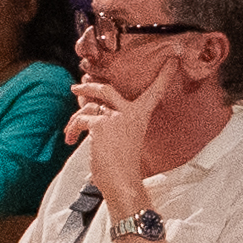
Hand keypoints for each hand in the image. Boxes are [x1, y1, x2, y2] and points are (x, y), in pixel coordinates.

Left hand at [79, 56, 175, 213]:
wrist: (123, 182)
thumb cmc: (123, 166)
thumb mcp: (120, 137)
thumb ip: (109, 118)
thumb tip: (88, 104)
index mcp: (141, 116)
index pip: (154, 91)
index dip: (164, 75)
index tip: (172, 60)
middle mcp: (130, 112)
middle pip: (106, 90)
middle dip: (88, 86)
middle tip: (78, 87)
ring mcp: (115, 116)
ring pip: (87, 107)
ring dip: (74, 119)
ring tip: (70, 131)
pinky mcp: (100, 124)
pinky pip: (80, 119)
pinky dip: (71, 130)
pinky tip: (70, 139)